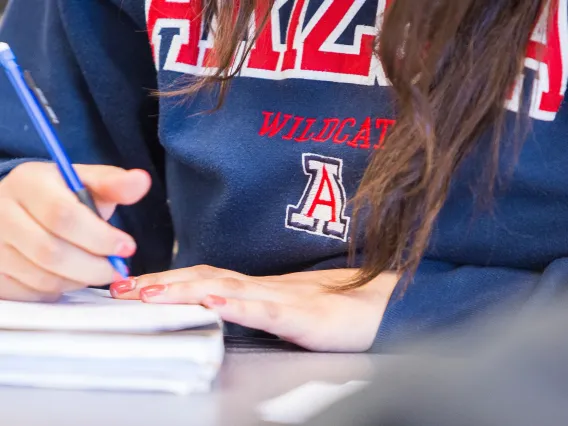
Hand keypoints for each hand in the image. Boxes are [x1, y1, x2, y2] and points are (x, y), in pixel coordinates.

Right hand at [0, 162, 149, 300]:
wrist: (20, 207)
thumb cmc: (59, 195)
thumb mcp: (86, 182)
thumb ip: (114, 184)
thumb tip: (141, 181)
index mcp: (28, 182)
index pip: (63, 215)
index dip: (100, 237)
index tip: (127, 246)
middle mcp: (2, 212)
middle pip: (51, 252)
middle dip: (94, 266)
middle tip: (117, 268)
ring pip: (42, 277)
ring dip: (80, 280)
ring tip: (97, 269)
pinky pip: (31, 293)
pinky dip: (60, 290)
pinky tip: (72, 276)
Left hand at [110, 266, 398, 351]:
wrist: (379, 305)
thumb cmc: (334, 309)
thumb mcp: (283, 310)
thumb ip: (252, 307)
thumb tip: (217, 308)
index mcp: (256, 288)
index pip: (203, 278)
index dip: (165, 280)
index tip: (129, 287)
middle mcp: (263, 288)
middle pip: (204, 279)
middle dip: (160, 283)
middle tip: (119, 289)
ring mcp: (283, 299)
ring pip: (228, 289)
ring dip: (186, 289)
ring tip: (151, 293)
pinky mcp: (305, 316)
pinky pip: (268, 309)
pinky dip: (239, 304)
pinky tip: (217, 302)